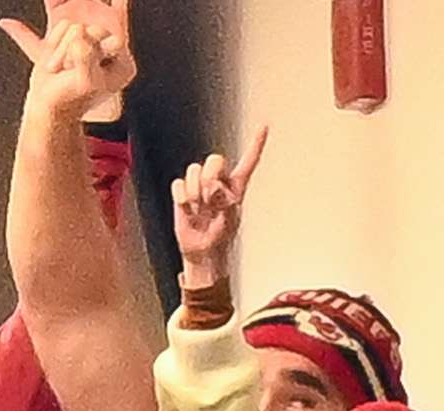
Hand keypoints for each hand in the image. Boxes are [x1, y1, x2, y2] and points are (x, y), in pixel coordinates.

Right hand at [1, 0, 135, 122]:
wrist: (49, 104)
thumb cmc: (70, 98)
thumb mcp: (84, 81)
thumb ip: (86, 57)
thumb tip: (80, 31)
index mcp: (124, 66)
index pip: (113, 42)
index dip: (92, 56)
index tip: (86, 75)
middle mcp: (112, 52)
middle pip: (94, 31)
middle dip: (75, 52)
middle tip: (71, 71)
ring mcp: (93, 42)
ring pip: (76, 28)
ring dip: (63, 51)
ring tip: (64, 69)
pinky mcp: (75, 36)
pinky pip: (63, 26)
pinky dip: (55, 44)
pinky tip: (59, 61)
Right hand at [172, 127, 268, 287]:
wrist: (202, 251)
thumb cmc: (221, 237)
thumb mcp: (230, 220)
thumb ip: (225, 201)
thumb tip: (213, 187)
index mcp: (236, 186)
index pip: (248, 162)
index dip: (255, 144)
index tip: (264, 126)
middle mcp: (219, 181)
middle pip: (214, 160)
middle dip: (211, 177)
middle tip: (210, 199)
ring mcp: (199, 185)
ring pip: (194, 169)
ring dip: (195, 191)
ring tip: (199, 209)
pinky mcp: (183, 192)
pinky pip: (179, 183)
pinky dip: (182, 197)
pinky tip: (187, 209)